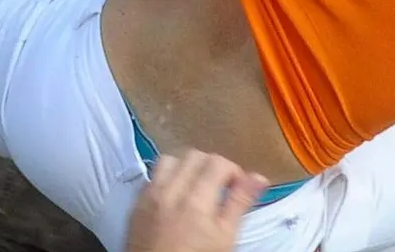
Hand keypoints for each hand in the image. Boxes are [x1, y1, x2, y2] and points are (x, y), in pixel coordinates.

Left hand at [124, 149, 269, 251]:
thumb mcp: (225, 237)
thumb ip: (240, 203)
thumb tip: (258, 178)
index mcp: (196, 201)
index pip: (217, 162)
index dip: (233, 171)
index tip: (236, 186)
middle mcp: (170, 192)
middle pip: (194, 156)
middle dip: (210, 165)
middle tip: (218, 186)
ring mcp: (149, 196)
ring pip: (169, 160)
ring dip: (185, 167)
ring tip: (195, 186)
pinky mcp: (136, 204)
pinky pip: (151, 177)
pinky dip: (165, 178)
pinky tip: (173, 196)